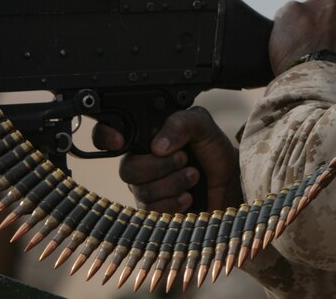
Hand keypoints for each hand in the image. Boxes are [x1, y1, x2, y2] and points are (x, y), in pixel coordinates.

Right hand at [92, 107, 240, 212]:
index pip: (109, 135)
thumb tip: (157, 146)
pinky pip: (152, 211)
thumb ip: (181, 124)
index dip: (105, 136)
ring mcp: (144, 189)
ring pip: (142, 192)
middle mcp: (140, 163)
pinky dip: (174, 203)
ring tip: (194, 175)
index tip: (120, 141)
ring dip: (174, 183)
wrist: (230, 182)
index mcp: (145, 138)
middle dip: (159, 166)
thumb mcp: (203, 126)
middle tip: (184, 159)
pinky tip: (188, 196)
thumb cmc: (213, 152)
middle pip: (127, 170)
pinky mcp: (154, 211)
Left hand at [271, 0, 335, 84]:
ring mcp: (310, 3)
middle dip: (328, 23)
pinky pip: (287, 17)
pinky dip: (289, 29)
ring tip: (307, 50)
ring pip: (308, 13)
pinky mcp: (288, 11)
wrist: (319, 81)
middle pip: (329, 9)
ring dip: (308, 27)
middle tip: (326, 46)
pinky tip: (292, 46)